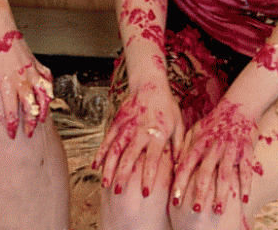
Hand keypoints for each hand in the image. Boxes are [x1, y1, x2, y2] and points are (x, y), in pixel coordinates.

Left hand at [0, 30, 52, 137]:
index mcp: (7, 84)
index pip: (11, 112)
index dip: (12, 126)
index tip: (12, 135)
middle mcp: (22, 80)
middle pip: (31, 107)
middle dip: (30, 122)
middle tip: (29, 133)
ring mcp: (32, 72)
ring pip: (43, 95)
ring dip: (44, 109)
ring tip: (41, 119)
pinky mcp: (37, 64)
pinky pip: (47, 79)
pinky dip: (49, 89)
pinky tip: (48, 96)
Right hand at [93, 80, 183, 197]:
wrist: (150, 83)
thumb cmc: (167, 107)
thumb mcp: (179, 125)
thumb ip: (179, 146)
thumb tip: (181, 168)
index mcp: (159, 133)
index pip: (153, 158)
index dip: (149, 175)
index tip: (145, 192)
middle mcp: (141, 130)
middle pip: (130, 156)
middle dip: (124, 175)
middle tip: (119, 193)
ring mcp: (127, 126)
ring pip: (115, 149)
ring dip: (110, 167)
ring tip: (105, 184)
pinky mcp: (117, 122)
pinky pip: (107, 139)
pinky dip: (101, 153)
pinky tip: (96, 166)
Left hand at [171, 100, 261, 216]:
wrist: (238, 105)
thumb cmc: (214, 121)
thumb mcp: (196, 129)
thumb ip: (185, 146)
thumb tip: (176, 165)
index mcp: (199, 142)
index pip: (187, 165)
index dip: (180, 182)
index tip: (175, 200)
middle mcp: (213, 147)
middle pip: (205, 172)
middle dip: (201, 192)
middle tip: (196, 211)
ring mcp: (230, 149)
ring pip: (225, 173)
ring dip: (222, 193)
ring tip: (218, 210)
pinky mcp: (246, 150)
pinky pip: (246, 169)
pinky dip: (246, 184)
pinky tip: (244, 200)